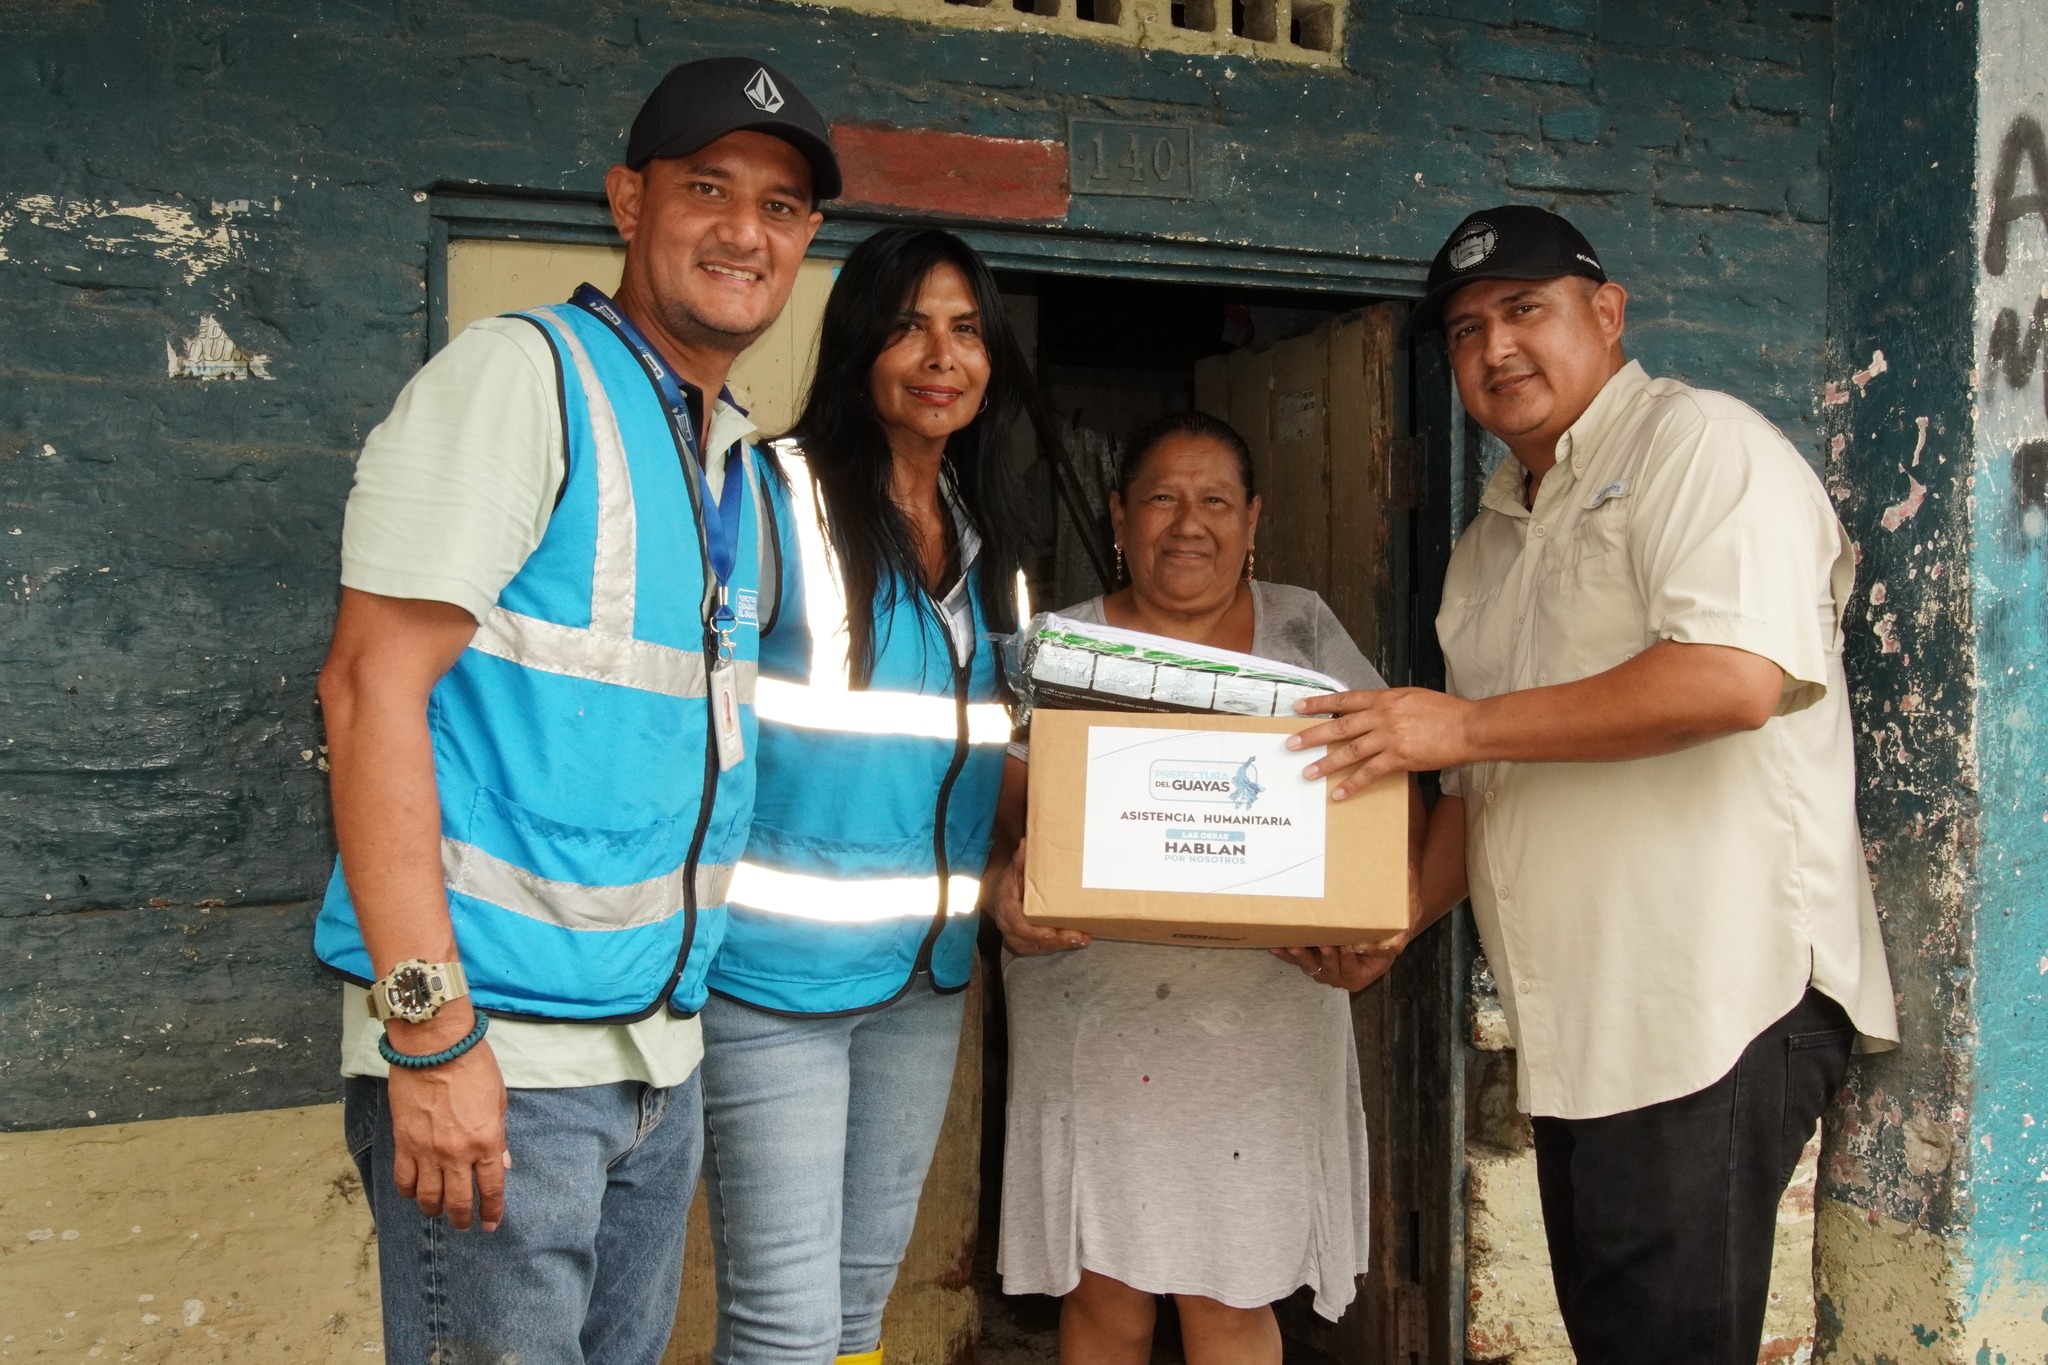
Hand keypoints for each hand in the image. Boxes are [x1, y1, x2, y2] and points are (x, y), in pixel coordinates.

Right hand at [385, 1010, 510, 1231]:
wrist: (435, 1048)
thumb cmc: (473, 1067)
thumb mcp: (498, 1101)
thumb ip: (499, 1136)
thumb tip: (503, 1163)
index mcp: (487, 1142)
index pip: (491, 1188)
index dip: (492, 1210)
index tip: (491, 1223)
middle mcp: (457, 1153)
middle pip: (458, 1200)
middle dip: (462, 1218)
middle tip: (464, 1225)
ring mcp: (428, 1151)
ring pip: (428, 1197)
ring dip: (434, 1210)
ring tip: (437, 1212)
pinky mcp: (403, 1143)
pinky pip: (404, 1179)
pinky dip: (408, 1192)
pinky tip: (413, 1193)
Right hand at [989, 839, 1089, 955]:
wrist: (998, 901)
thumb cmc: (1009, 885)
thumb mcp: (1012, 871)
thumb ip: (1020, 861)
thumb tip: (1026, 843)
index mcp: (1006, 910)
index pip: (1020, 926)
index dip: (1036, 932)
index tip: (1052, 933)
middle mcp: (1010, 930)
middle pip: (1036, 941)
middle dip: (1059, 940)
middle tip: (1080, 936)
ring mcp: (1018, 941)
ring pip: (1043, 947)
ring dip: (1064, 944)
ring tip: (1084, 938)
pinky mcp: (1026, 947)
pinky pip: (1045, 949)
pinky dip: (1061, 945)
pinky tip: (1078, 940)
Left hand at [1270, 943, 1401, 990]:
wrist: (1373, 936)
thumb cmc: (1383, 940)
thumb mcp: (1393, 944)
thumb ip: (1388, 946)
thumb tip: (1375, 943)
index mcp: (1357, 978)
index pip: (1351, 969)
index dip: (1348, 958)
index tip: (1347, 946)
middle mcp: (1338, 978)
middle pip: (1328, 968)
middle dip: (1323, 956)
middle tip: (1321, 944)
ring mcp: (1322, 970)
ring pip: (1309, 965)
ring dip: (1300, 955)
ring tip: (1293, 945)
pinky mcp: (1311, 960)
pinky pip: (1296, 959)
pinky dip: (1285, 952)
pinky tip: (1274, 944)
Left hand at [1289, 687, 1476, 800]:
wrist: (1467, 727)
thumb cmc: (1444, 711)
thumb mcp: (1411, 697)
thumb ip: (1387, 704)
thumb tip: (1368, 711)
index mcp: (1384, 699)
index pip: (1344, 700)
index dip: (1319, 704)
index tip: (1299, 708)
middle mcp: (1382, 716)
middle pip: (1339, 726)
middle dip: (1312, 736)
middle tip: (1291, 744)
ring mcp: (1390, 737)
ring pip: (1349, 751)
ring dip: (1326, 763)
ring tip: (1307, 772)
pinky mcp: (1400, 758)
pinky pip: (1370, 772)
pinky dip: (1352, 783)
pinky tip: (1338, 792)